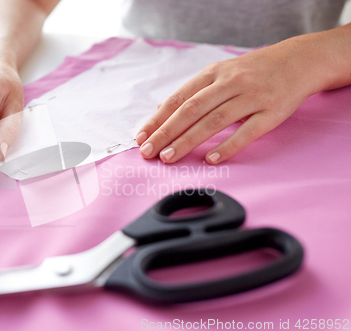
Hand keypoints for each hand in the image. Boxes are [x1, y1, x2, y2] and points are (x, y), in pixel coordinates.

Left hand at [135, 40, 321, 163]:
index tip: (141, 137)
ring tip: (168, 157)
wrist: (298, 61)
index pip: (178, 98)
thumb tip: (160, 110)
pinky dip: (227, 146)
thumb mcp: (220, 73)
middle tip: (148, 152)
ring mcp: (252, 96)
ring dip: (188, 141)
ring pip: (214, 121)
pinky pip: (247, 132)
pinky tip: (210, 160)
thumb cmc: (252, 71)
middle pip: (191, 110)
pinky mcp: (272, 112)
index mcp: (213, 73)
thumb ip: (192, 92)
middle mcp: (230, 83)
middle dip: (166, 132)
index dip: (158, 119)